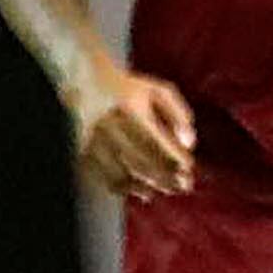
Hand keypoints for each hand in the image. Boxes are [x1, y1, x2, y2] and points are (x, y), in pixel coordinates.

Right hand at [70, 67, 197, 200]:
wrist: (84, 81)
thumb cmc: (129, 88)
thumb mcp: (158, 91)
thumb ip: (179, 114)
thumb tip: (189, 144)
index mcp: (130, 107)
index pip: (157, 140)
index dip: (174, 158)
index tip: (189, 168)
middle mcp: (110, 124)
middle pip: (141, 160)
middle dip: (165, 176)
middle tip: (183, 186)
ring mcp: (94, 139)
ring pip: (122, 172)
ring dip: (146, 186)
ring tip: (165, 191)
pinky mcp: (83, 150)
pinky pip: (103, 176)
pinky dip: (124, 188)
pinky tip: (141, 192)